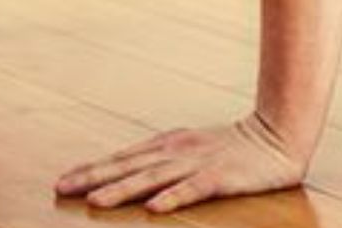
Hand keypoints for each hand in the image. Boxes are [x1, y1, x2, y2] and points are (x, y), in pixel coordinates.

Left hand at [54, 113, 307, 212]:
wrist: (279, 133)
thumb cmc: (234, 145)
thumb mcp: (193, 146)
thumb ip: (163, 156)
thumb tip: (130, 168)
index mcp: (169, 145)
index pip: (123, 158)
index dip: (93, 168)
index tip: (63, 179)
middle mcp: (177, 152)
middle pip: (129, 167)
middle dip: (94, 178)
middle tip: (62, 188)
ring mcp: (199, 163)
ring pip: (154, 179)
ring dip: (123, 189)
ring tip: (96, 201)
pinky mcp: (221, 177)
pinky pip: (194, 190)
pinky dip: (173, 198)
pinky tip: (154, 209)